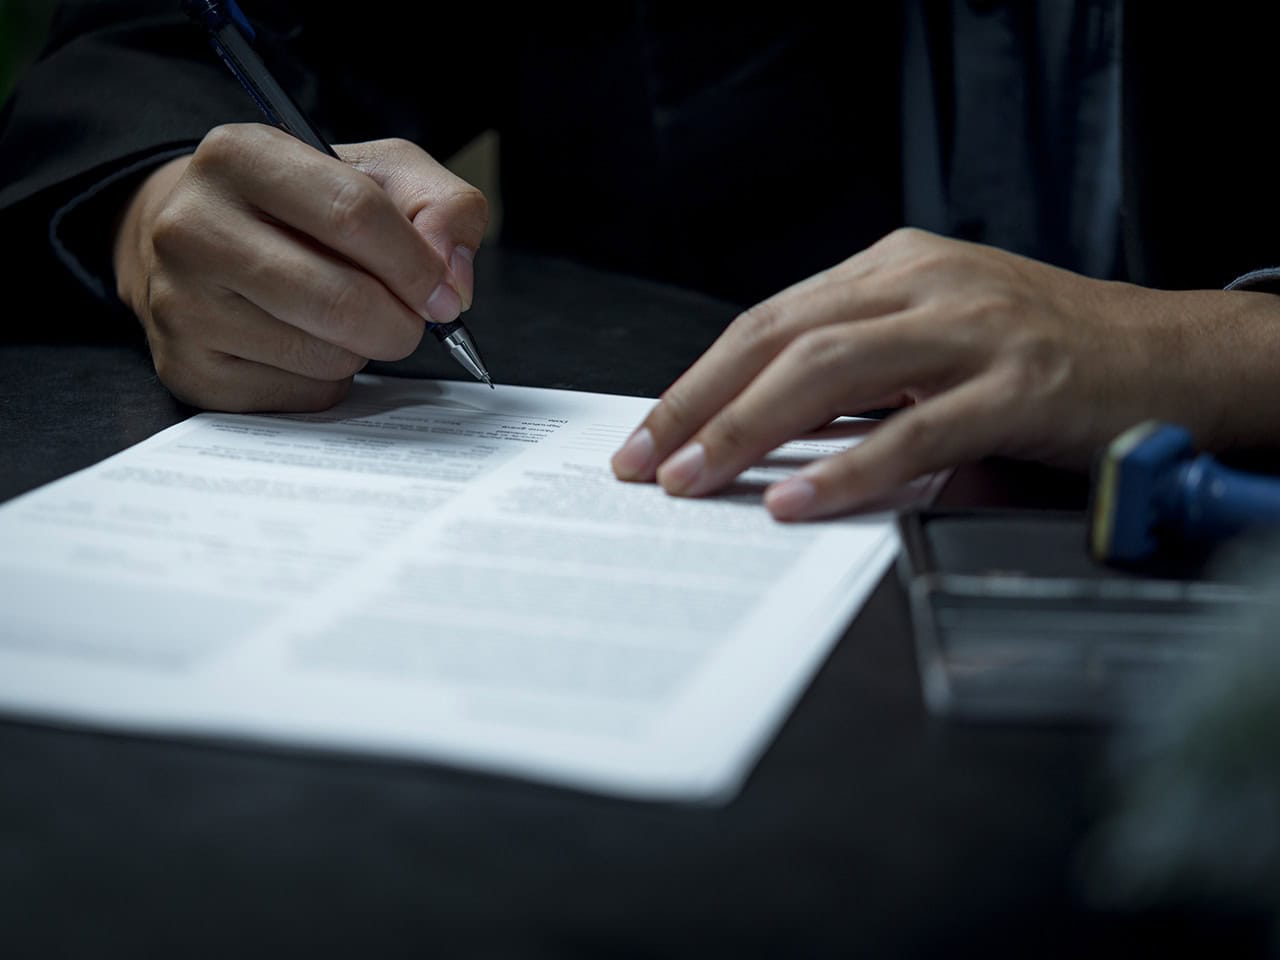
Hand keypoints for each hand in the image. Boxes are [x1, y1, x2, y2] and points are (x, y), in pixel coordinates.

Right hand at [112, 123, 487, 410]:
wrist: (208, 241)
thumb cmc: (306, 206)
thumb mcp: (381, 174)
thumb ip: (442, 207)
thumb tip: (452, 281)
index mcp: (242, 154)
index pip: (354, 213)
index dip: (417, 264)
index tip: (442, 292)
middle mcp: (193, 225)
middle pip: (341, 300)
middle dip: (400, 322)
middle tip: (409, 319)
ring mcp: (181, 302)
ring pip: (324, 356)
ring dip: (361, 349)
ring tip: (342, 318)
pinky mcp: (190, 369)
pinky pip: (300, 395)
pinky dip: (326, 380)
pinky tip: (305, 343)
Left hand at [612, 227, 1279, 519]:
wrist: (1175, 355)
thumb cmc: (1051, 353)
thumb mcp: (939, 336)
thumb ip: (860, 369)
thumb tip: (761, 431)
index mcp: (897, 268)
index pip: (769, 321)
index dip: (699, 379)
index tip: (648, 431)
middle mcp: (926, 284)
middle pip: (781, 340)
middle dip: (699, 405)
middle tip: (644, 462)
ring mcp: (974, 329)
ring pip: (830, 373)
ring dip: (747, 431)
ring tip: (694, 479)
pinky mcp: (1019, 385)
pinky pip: (912, 430)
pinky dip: (846, 469)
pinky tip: (796, 500)